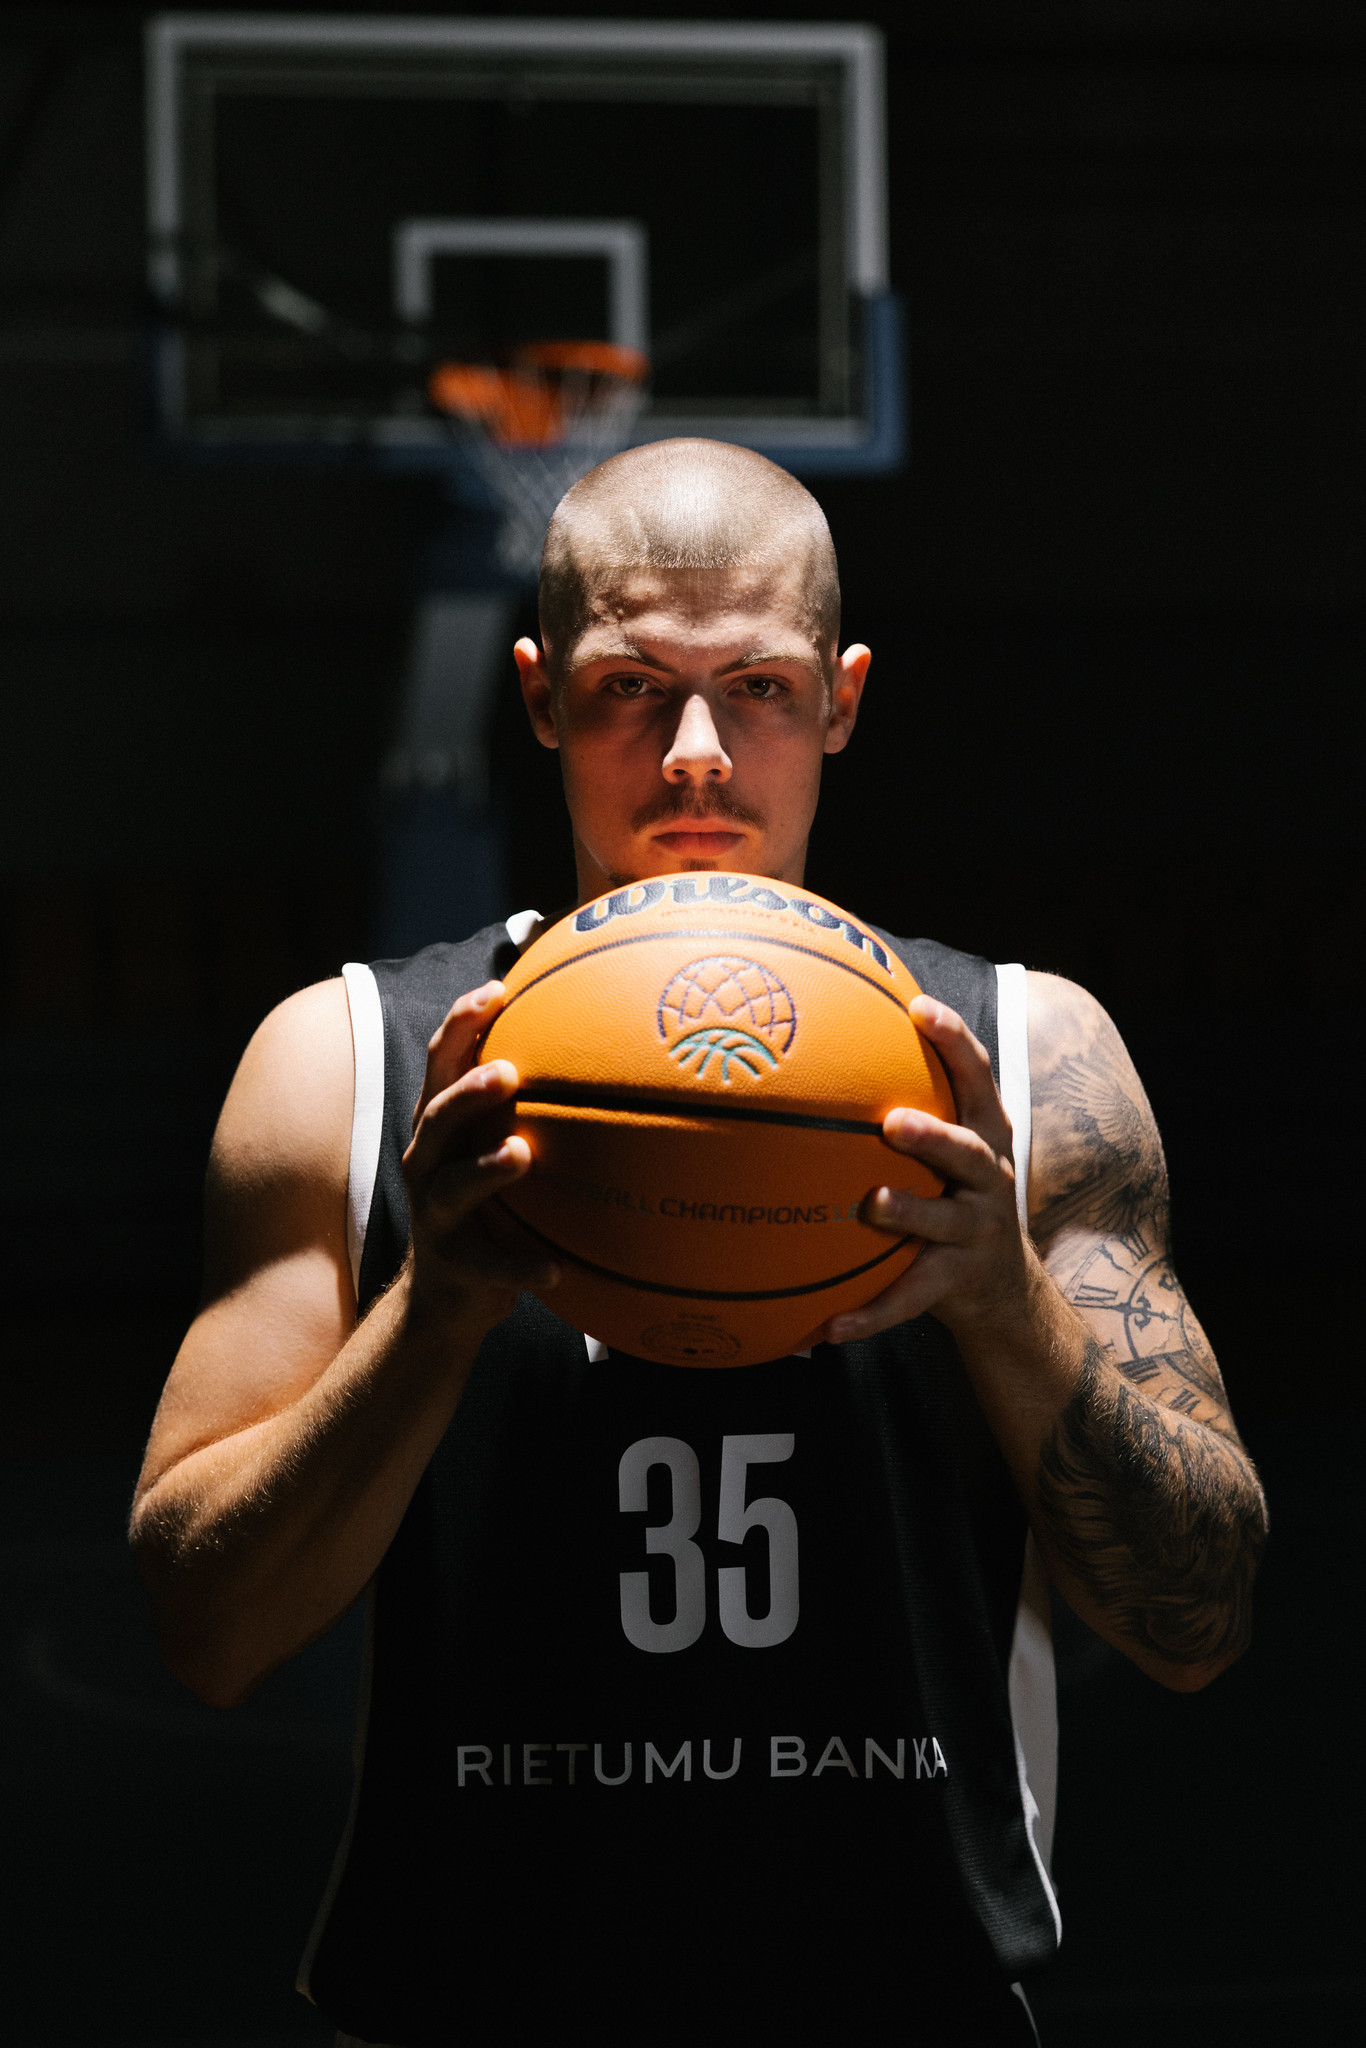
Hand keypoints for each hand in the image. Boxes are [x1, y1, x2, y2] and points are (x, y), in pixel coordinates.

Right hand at [401, 982, 558, 1331]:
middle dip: (468, 1092)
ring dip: (486, 1168)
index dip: (461, 1024)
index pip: (441, 1064)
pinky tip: (555, 1270)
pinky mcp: (454, 1264)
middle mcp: (427, 1163)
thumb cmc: (485, 1203)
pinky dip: (520, 1266)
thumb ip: (523, 1106)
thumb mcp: (491, 1148)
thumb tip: (598, 1047)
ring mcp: (434, 1215)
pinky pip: (490, 1265)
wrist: (446, 1293)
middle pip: (437, 1117)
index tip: (498, 991)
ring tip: (521, 1153)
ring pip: (452, 1186)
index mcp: (439, 1128)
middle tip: (507, 1072)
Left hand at [822, 997, 1028, 1343]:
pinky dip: (870, 1314)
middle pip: (970, 1151)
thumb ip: (914, 1095)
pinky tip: (828, 1328)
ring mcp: (975, 1231)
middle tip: (894, 1122)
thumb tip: (831, 1038)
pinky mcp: (955, 1281)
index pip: (977, 1077)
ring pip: (944, 1222)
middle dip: (935, 1135)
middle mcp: (989, 1178)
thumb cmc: (955, 1190)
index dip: (954, 1040)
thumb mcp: (953, 1142)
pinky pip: (909, 1298)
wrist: (1003, 1286)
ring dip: (910, 1212)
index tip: (919, 1007)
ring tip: (873, 1204)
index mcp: (985, 1133)